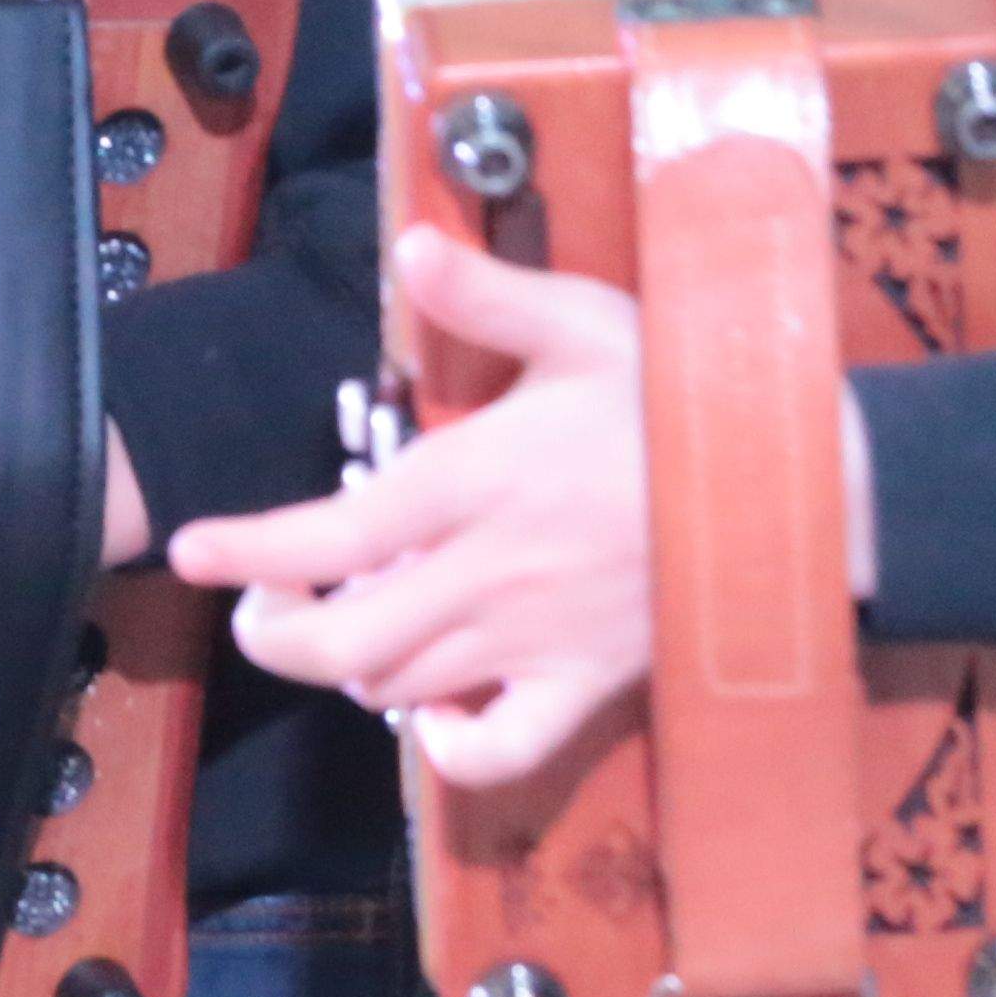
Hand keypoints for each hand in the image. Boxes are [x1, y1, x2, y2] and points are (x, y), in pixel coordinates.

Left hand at [169, 224, 663, 789]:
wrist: (804, 493)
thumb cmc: (682, 399)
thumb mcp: (588, 324)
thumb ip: (489, 296)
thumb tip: (410, 245)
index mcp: (477, 484)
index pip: (335, 535)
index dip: (251, 551)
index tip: (191, 550)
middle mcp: (491, 575)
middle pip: (346, 642)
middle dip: (277, 633)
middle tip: (260, 604)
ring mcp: (537, 641)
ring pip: (400, 689)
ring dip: (349, 668)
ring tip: (337, 625)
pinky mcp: (588, 686)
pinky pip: (500, 752)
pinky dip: (448, 748)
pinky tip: (432, 715)